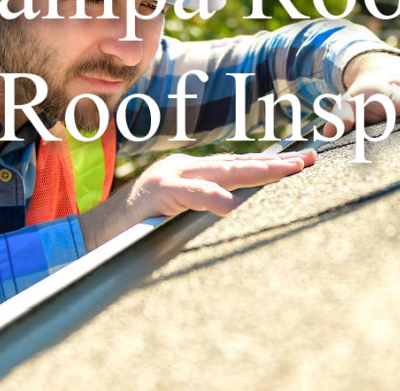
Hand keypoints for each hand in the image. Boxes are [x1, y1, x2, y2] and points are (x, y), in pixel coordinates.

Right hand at [78, 150, 314, 249]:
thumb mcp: (179, 221)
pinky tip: (232, 204)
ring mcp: (168, 177)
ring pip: (220, 171)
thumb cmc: (137, 235)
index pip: (237, 167)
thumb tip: (240, 214)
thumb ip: (206, 212)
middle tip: (309, 160)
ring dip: (257, 171)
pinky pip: (188, 193)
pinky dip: (211, 197)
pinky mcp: (154, 193)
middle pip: (237, 164)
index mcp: (190, 175)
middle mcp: (183, 168)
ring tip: (289, 172)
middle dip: (275, 163)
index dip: (269, 165)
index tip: (302, 163)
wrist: (90, 238)